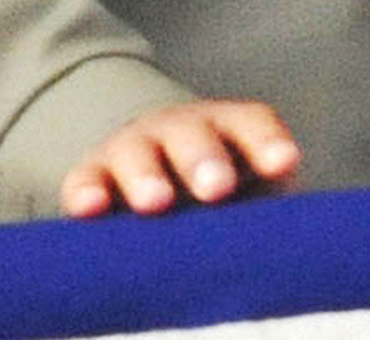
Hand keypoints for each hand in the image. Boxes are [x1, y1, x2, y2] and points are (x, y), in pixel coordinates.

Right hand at [58, 99, 300, 218]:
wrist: (152, 178)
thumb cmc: (214, 196)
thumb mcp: (247, 194)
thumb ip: (263, 212)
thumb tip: (278, 246)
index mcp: (229, 129)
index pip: (253, 124)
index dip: (268, 142)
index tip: (284, 165)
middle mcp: (182, 129)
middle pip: (194, 134)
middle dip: (206, 159)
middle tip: (217, 187)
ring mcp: (134, 147)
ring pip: (138, 153)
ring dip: (148, 176)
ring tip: (156, 203)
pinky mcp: (91, 175)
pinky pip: (85, 180)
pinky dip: (87, 192)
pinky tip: (91, 209)